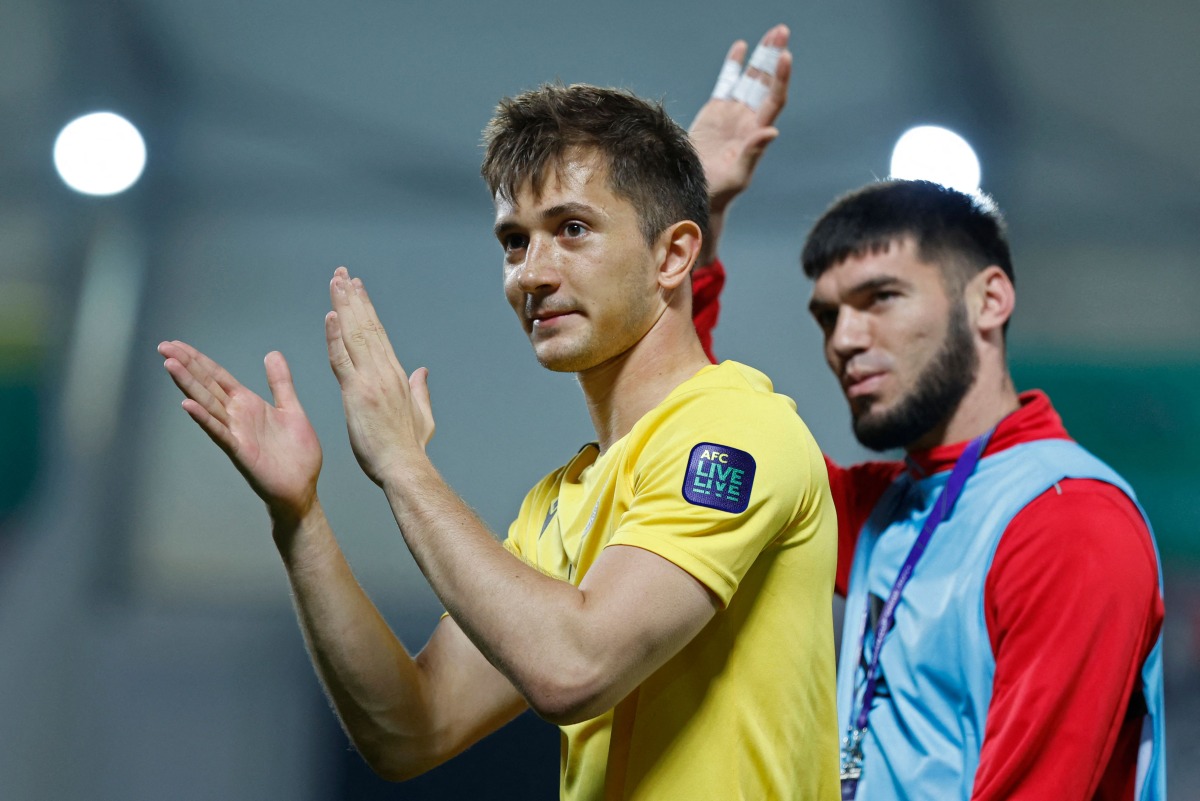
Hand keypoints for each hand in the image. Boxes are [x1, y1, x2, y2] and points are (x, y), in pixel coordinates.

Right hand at [159, 340, 322, 521]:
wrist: (302, 488)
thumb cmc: (296, 454)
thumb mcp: (291, 408)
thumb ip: (280, 382)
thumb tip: (272, 353)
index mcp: (248, 404)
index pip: (218, 376)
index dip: (199, 360)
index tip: (177, 344)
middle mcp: (237, 416)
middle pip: (207, 385)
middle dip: (187, 366)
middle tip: (163, 346)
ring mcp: (236, 434)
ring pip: (208, 405)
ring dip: (189, 385)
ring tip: (170, 365)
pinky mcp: (240, 452)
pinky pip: (220, 433)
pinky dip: (204, 419)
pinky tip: (187, 405)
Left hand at [326, 266, 434, 486]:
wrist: (404, 467)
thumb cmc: (409, 448)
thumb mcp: (422, 415)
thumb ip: (420, 390)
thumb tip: (422, 372)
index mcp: (397, 376)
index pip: (378, 335)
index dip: (366, 310)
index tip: (357, 290)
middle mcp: (385, 371)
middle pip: (366, 326)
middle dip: (353, 298)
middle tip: (343, 274)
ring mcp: (372, 380)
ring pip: (355, 335)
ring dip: (344, 306)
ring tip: (336, 282)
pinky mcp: (357, 393)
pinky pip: (342, 359)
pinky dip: (335, 336)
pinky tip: (331, 315)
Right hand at [689, 24, 791, 212]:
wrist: (698, 193)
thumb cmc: (720, 191)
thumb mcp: (738, 176)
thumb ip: (753, 154)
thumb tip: (771, 132)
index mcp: (756, 132)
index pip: (774, 99)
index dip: (780, 79)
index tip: (785, 57)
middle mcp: (748, 119)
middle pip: (765, 82)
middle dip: (774, 56)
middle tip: (782, 31)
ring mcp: (733, 113)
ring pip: (750, 78)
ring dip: (761, 56)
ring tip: (773, 33)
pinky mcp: (715, 111)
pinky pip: (727, 83)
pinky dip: (734, 65)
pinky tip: (742, 47)